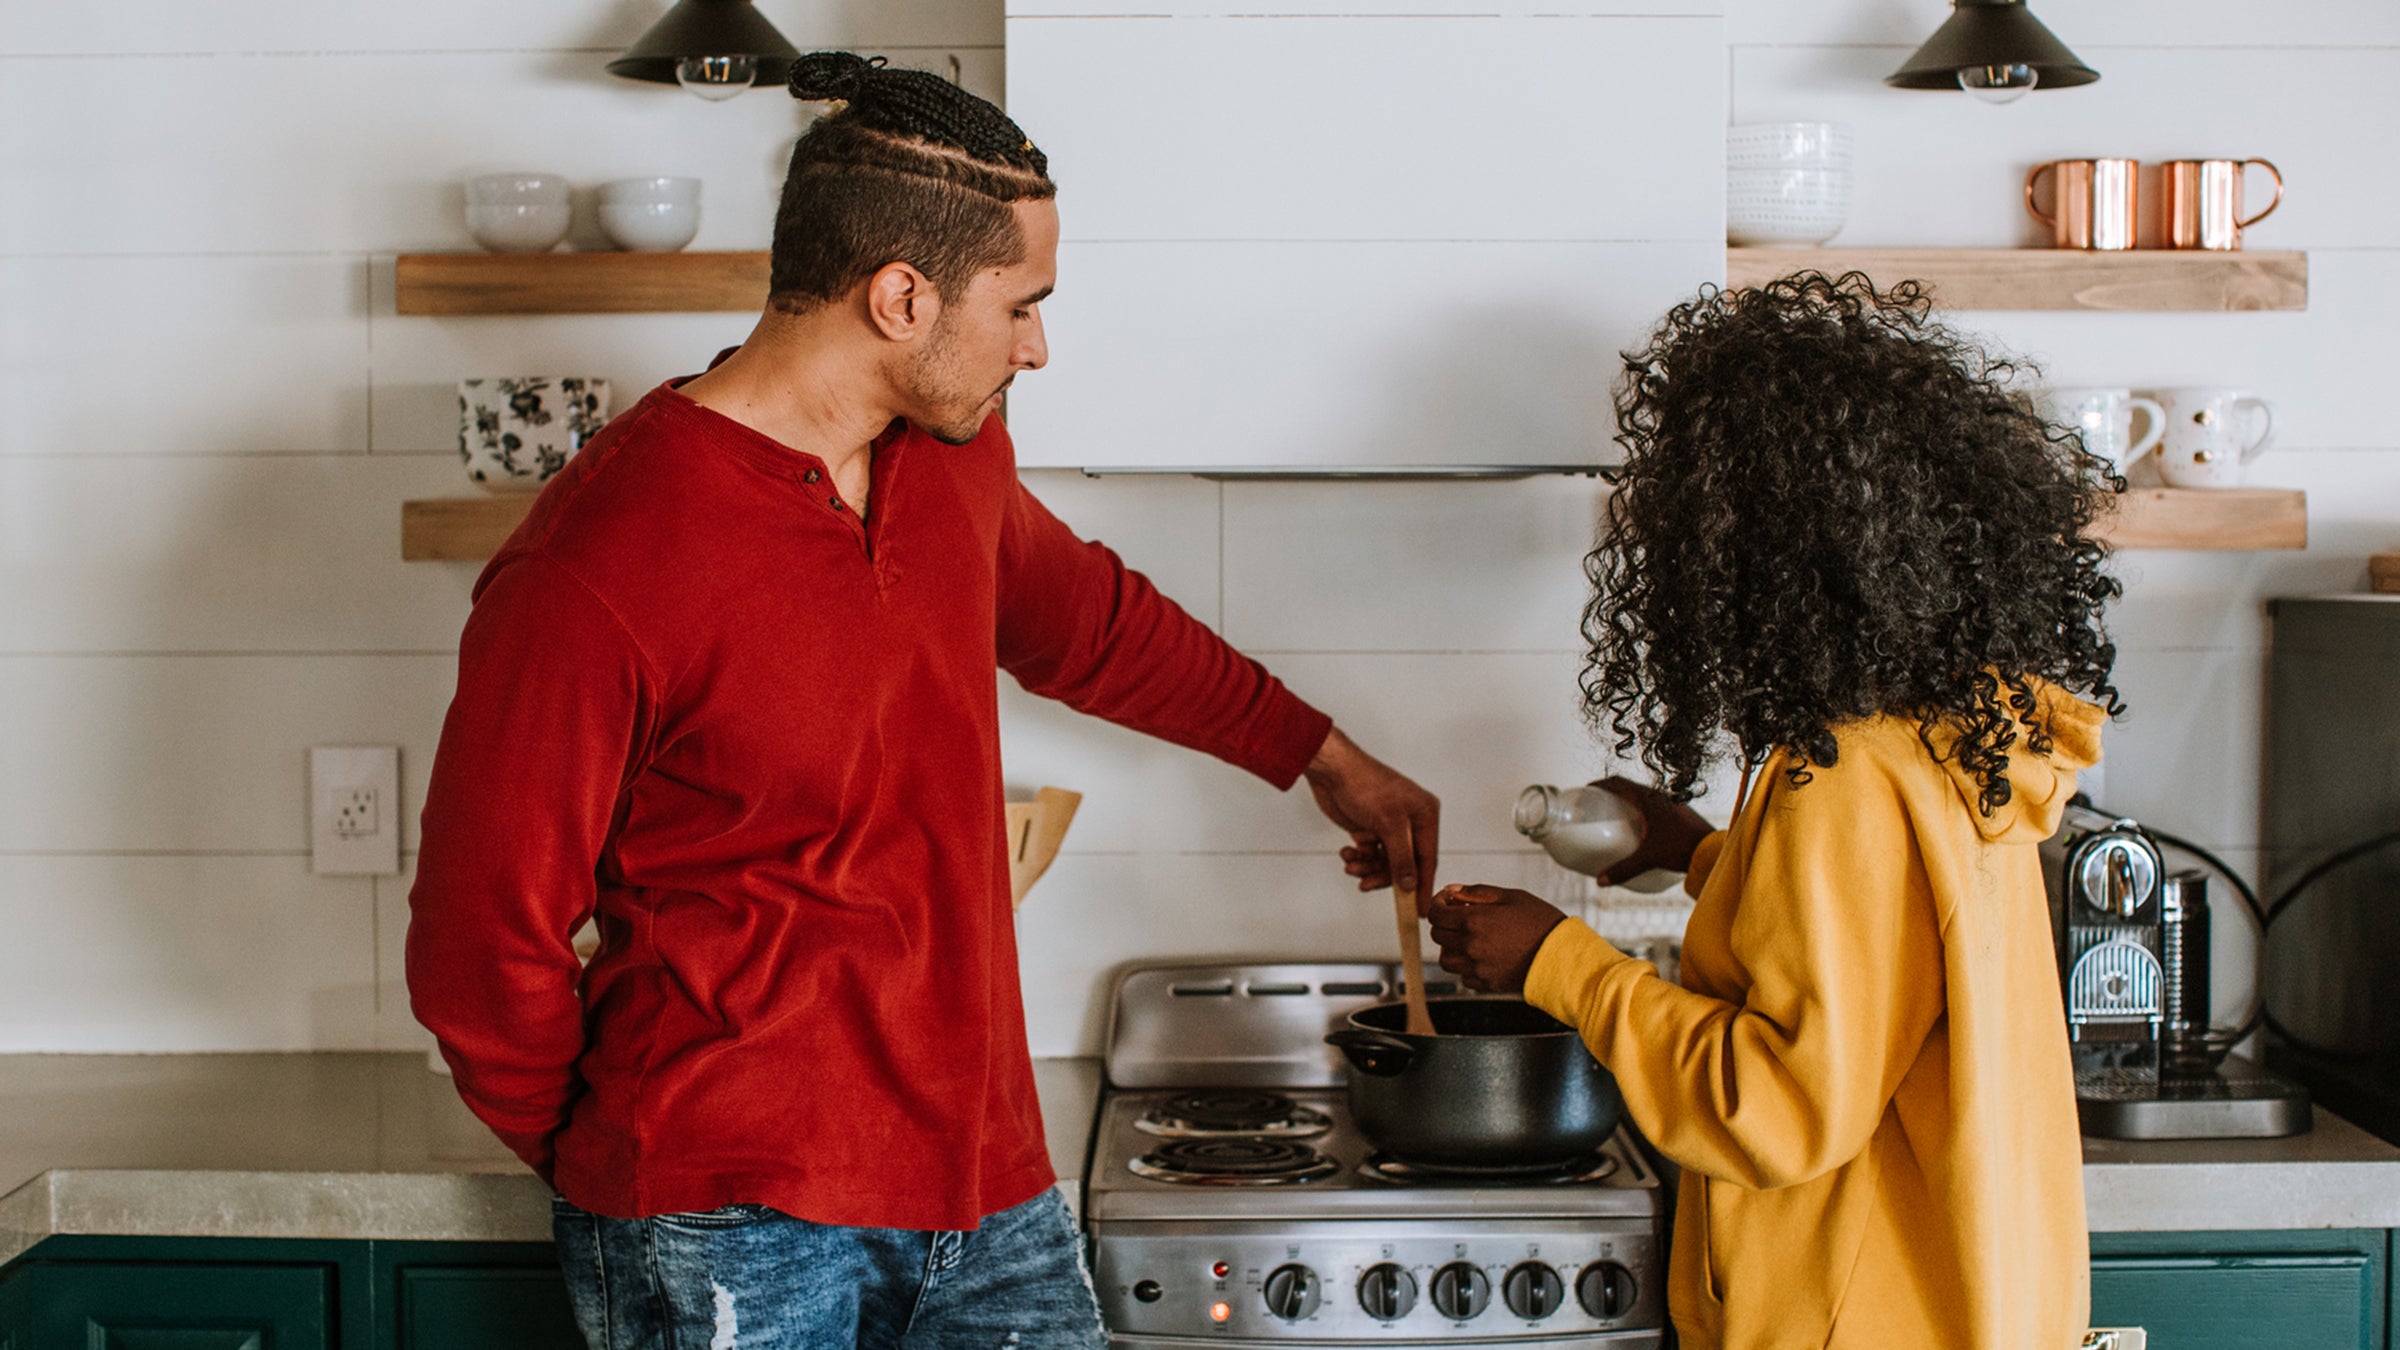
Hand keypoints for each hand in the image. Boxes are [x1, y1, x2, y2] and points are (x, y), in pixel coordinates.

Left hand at [1303, 727, 1439, 910]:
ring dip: (1367, 867)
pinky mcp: (1370, 828)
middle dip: (1384, 875)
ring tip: (1351, 865)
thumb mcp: (1388, 824)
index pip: (1428, 859)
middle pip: (1404, 864)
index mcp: (1425, 815)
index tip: (1418, 910)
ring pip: (1384, 861)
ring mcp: (1389, 826)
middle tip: (1365, 884)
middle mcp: (1410, 821)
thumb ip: (1401, 858)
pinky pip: (1370, 854)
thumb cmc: (1364, 786)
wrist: (1332, 770)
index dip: (1422, 886)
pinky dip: (1358, 858)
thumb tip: (1410, 885)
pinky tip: (1347, 853)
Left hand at [1427, 884, 1567, 993]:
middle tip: (1459, 918)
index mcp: (1474, 921)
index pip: (1436, 914)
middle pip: (1438, 936)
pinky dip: (1467, 967)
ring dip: (1451, 948)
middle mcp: (1471, 945)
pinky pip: (1464, 977)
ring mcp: (1477, 967)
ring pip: (1446, 960)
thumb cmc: (1541, 924)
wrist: (1563, 956)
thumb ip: (1478, 892)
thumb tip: (1453, 890)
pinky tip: (1482, 957)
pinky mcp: (1486, 984)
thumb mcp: (1511, 897)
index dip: (1437, 904)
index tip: (1446, 902)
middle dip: (1444, 923)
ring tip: (1468, 939)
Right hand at [1589, 776, 1714, 885]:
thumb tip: (1600, 881)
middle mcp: (1660, 796)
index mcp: (1648, 798)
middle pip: (1630, 788)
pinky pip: (1656, 806)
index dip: (1601, 784)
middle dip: (1612, 794)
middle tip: (1599, 806)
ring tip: (1618, 818)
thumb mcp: (1648, 858)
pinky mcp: (1680, 813)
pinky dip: (1643, 811)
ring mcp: (1672, 803)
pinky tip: (1642, 828)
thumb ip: (1624, 869)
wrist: (1713, 850)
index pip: (1619, 782)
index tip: (1588, 790)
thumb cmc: (1683, 848)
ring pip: (1644, 797)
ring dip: (1629, 802)